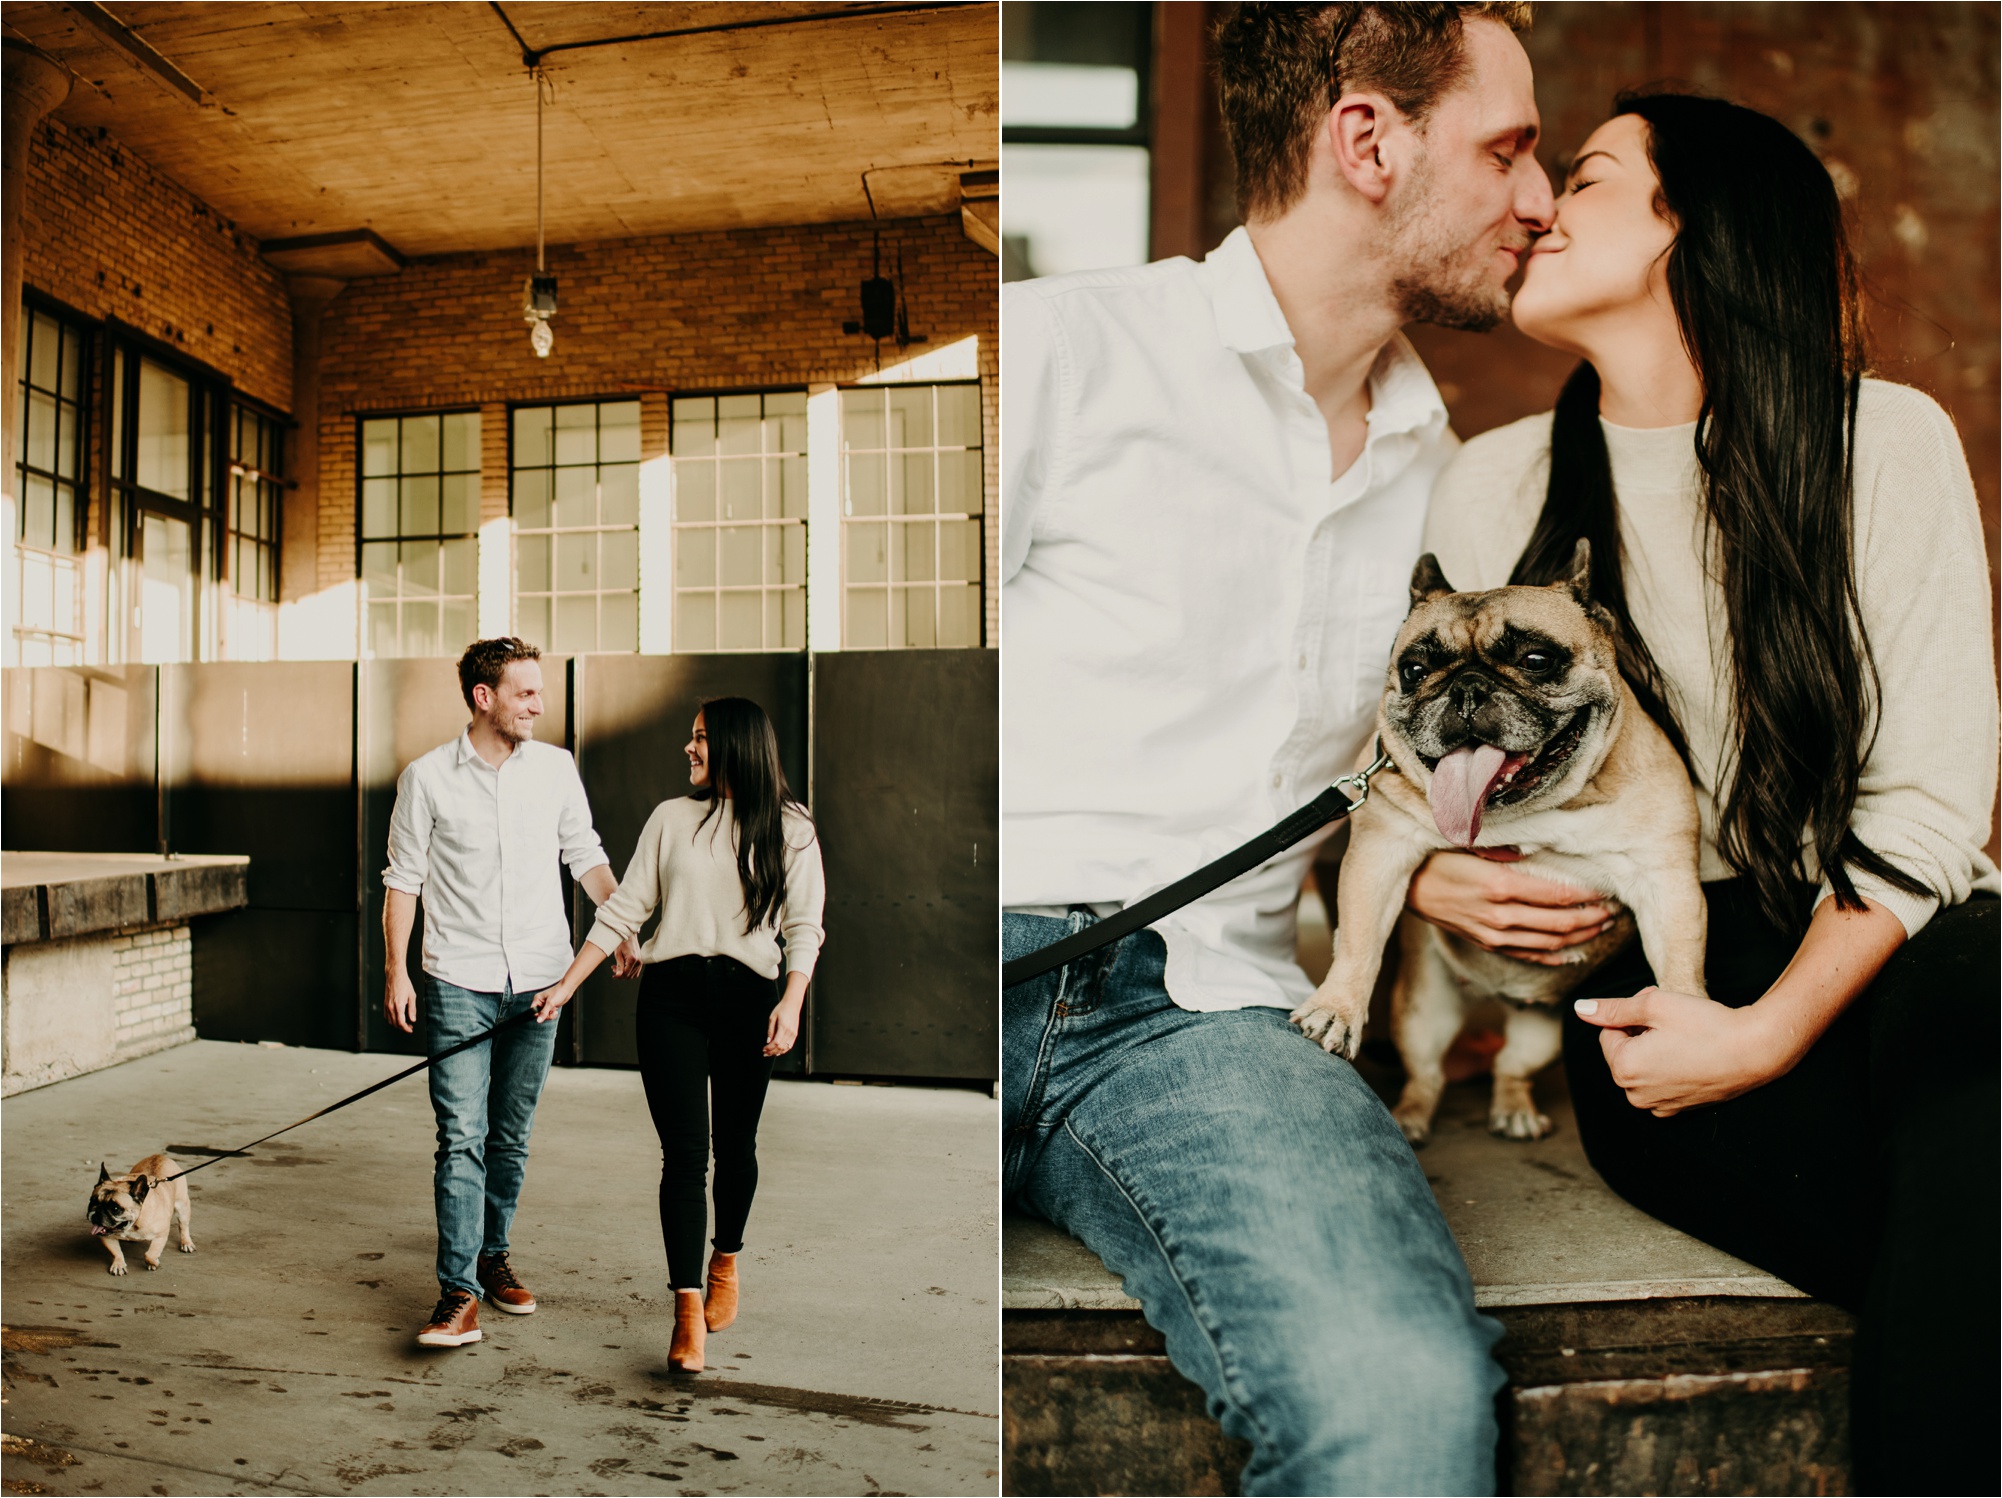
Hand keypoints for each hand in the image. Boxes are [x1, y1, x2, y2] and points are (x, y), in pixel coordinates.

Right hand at [385, 970, 417, 1033]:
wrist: (395, 976)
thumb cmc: (404, 984)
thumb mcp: (412, 996)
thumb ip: (412, 1009)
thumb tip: (413, 1019)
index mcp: (399, 1006)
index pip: (401, 1023)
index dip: (406, 1028)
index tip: (410, 1029)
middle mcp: (391, 1007)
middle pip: (395, 1024)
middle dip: (403, 1027)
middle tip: (410, 1026)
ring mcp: (387, 1006)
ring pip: (390, 1021)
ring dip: (397, 1024)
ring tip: (405, 1022)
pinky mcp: (385, 1003)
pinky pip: (386, 1015)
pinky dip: (392, 1019)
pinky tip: (398, 1017)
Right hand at [531, 981, 574, 1023]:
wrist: (567, 989)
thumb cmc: (558, 992)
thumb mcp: (550, 1003)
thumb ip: (544, 1013)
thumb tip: (538, 1021)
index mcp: (537, 999)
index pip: (533, 1010)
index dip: (537, 1015)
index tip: (543, 1015)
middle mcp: (540, 1002)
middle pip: (539, 1014)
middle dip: (545, 1015)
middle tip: (551, 1012)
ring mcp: (546, 1005)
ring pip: (544, 1016)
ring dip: (550, 1015)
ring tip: (554, 1011)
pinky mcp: (551, 1007)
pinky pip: (549, 1015)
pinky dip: (552, 1015)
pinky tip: (555, 1011)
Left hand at [610, 937, 642, 978]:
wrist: (629, 936)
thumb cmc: (622, 943)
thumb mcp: (618, 954)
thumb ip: (619, 966)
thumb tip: (618, 975)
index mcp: (633, 959)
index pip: (626, 973)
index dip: (619, 976)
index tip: (613, 975)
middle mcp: (638, 961)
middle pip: (629, 975)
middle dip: (621, 975)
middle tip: (614, 969)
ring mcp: (640, 962)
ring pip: (633, 975)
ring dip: (625, 974)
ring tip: (617, 968)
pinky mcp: (640, 961)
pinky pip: (636, 972)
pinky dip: (629, 972)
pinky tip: (623, 968)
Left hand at [764, 1002, 800, 1057]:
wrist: (792, 1004)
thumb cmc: (781, 1009)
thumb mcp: (772, 1018)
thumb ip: (770, 1030)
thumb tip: (768, 1041)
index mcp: (783, 1027)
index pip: (776, 1042)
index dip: (769, 1048)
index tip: (763, 1049)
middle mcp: (790, 1032)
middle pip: (780, 1047)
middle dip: (772, 1052)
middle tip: (765, 1053)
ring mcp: (794, 1033)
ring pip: (785, 1048)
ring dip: (777, 1052)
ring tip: (770, 1053)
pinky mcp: (795, 1033)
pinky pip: (790, 1045)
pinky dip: (784, 1050)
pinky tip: (778, 1051)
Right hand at [1406, 851, 1616, 964]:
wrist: (1408, 886)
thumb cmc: (1439, 859)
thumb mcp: (1473, 845)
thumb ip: (1510, 850)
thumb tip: (1543, 849)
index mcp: (1500, 886)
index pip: (1558, 895)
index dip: (1587, 895)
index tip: (1607, 889)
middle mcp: (1501, 915)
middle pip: (1560, 923)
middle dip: (1592, 917)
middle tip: (1614, 909)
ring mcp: (1495, 934)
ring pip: (1550, 943)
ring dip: (1580, 937)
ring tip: (1601, 926)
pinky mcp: (1488, 944)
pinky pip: (1529, 955)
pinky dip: (1555, 957)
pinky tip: (1573, 953)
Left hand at [1574, 988, 1787, 1115]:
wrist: (1755, 1051)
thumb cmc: (1705, 1025)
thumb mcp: (1653, 1005)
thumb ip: (1613, 1008)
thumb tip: (1581, 1008)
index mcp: (1624, 1068)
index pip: (1609, 1032)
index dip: (1632, 1014)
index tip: (1657, 1008)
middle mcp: (1635, 1094)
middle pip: (1623, 1051)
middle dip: (1641, 1032)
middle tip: (1672, 1019)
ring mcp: (1658, 1105)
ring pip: (1641, 1067)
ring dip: (1654, 1049)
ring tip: (1683, 1037)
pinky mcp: (1678, 1109)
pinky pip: (1659, 1083)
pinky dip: (1668, 1067)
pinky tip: (1691, 1056)